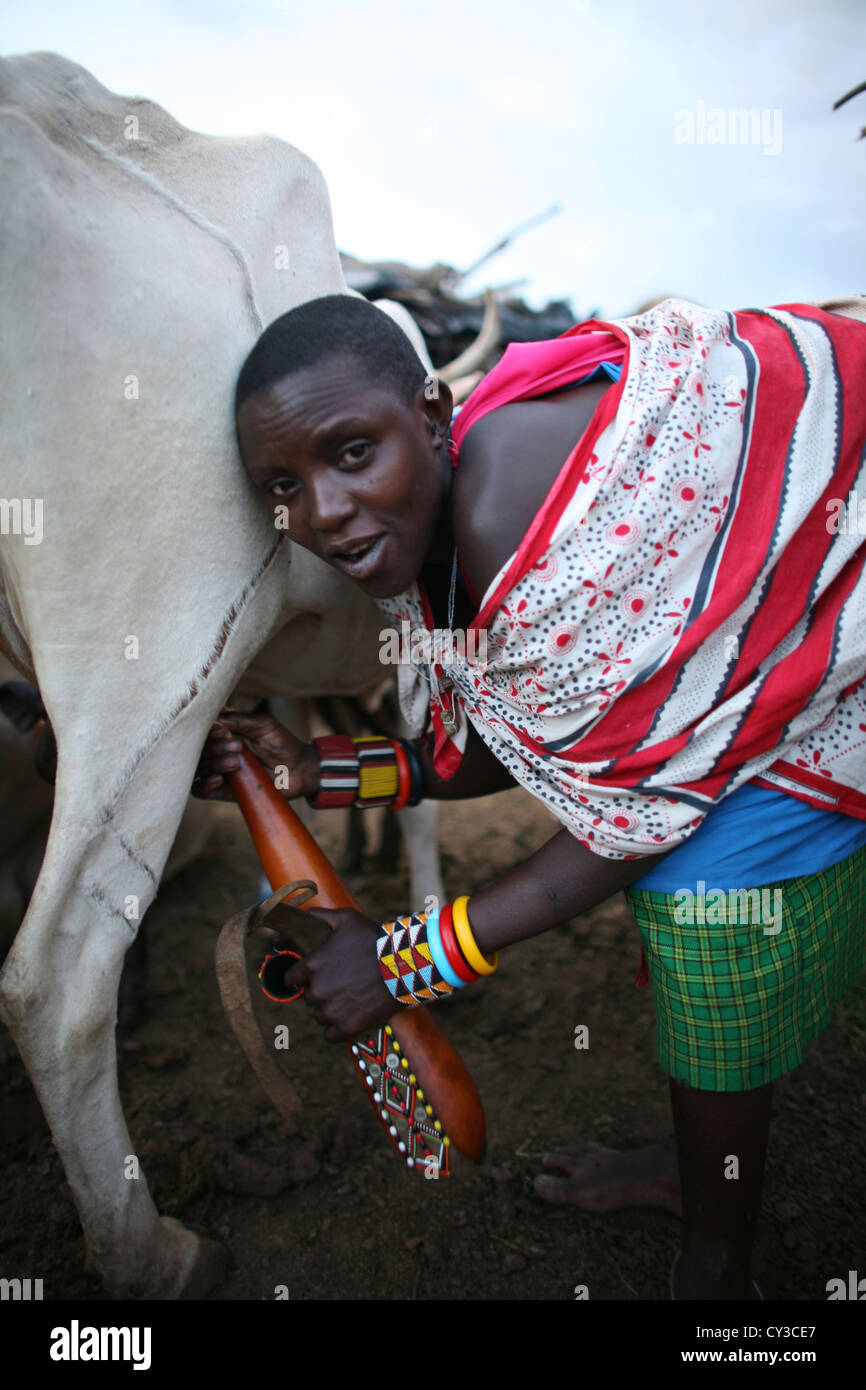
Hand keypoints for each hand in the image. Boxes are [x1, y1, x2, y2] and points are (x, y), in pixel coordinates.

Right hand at [192, 710, 317, 801]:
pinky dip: (203, 786)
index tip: (225, 731)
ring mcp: (219, 772)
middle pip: (197, 751)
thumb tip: (214, 718)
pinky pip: (200, 791)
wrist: (299, 769)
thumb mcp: (264, 724)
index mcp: (224, 734)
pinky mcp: (223, 791)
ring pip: (198, 768)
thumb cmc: (282, 743)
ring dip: (214, 764)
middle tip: (238, 747)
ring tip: (236, 762)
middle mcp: (217, 752)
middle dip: (215, 748)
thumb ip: (240, 720)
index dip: (208, 732)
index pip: (201, 732)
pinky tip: (218, 779)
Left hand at [283, 907, 396, 1041]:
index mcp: (311, 966)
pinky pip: (331, 1034)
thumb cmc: (373, 940)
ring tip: (350, 997)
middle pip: (309, 997)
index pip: (290, 979)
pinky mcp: (347, 1027)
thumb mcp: (347, 919)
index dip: (301, 976)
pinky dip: (339, 1027)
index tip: (313, 975)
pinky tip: (351, 1015)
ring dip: (331, 1009)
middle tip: (342, 982)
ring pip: (320, 1016)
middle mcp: (317, 991)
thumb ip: (320, 916)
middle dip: (321, 990)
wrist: (402, 967)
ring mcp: (331, 1011)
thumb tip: (304, 913)